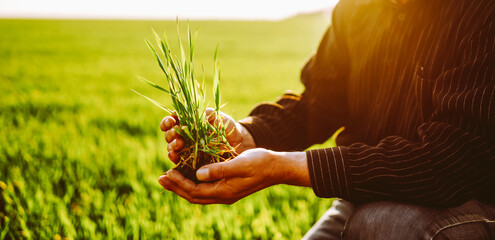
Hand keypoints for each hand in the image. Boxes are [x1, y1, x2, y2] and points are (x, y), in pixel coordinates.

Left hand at [158, 148, 310, 203]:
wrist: (277, 168)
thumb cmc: (260, 163)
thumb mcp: (240, 163)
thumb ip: (219, 170)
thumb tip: (197, 174)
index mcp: (224, 191)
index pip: (195, 191)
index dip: (179, 183)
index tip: (166, 173)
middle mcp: (223, 195)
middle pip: (193, 195)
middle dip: (176, 187)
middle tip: (160, 178)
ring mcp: (226, 192)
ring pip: (198, 194)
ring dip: (182, 186)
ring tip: (168, 178)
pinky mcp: (228, 187)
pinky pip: (205, 189)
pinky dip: (193, 183)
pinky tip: (188, 175)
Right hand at [159, 108, 254, 163]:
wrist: (238, 142)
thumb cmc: (227, 127)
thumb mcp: (219, 118)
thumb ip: (208, 115)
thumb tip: (199, 114)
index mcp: (187, 123)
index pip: (171, 122)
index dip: (168, 121)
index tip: (172, 120)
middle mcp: (183, 136)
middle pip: (169, 135)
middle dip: (171, 134)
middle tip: (177, 133)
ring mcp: (186, 150)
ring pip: (172, 148)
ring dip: (172, 146)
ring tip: (178, 145)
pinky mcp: (191, 162)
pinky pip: (179, 161)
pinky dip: (175, 158)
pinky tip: (175, 156)